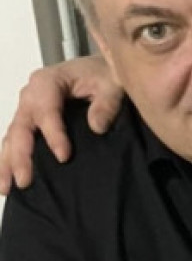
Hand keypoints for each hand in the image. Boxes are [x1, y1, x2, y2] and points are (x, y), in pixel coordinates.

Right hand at [0, 56, 122, 193]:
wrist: (100, 71)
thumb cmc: (103, 75)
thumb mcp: (112, 84)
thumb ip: (106, 103)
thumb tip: (96, 126)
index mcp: (48, 81)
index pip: (46, 110)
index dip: (53, 134)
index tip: (64, 157)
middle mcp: (31, 94)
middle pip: (21, 127)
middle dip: (20, 155)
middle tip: (24, 181)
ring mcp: (28, 108)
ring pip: (12, 136)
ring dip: (7, 163)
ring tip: (5, 189)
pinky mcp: (30, 120)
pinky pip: (15, 140)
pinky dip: (10, 159)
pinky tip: (7, 180)